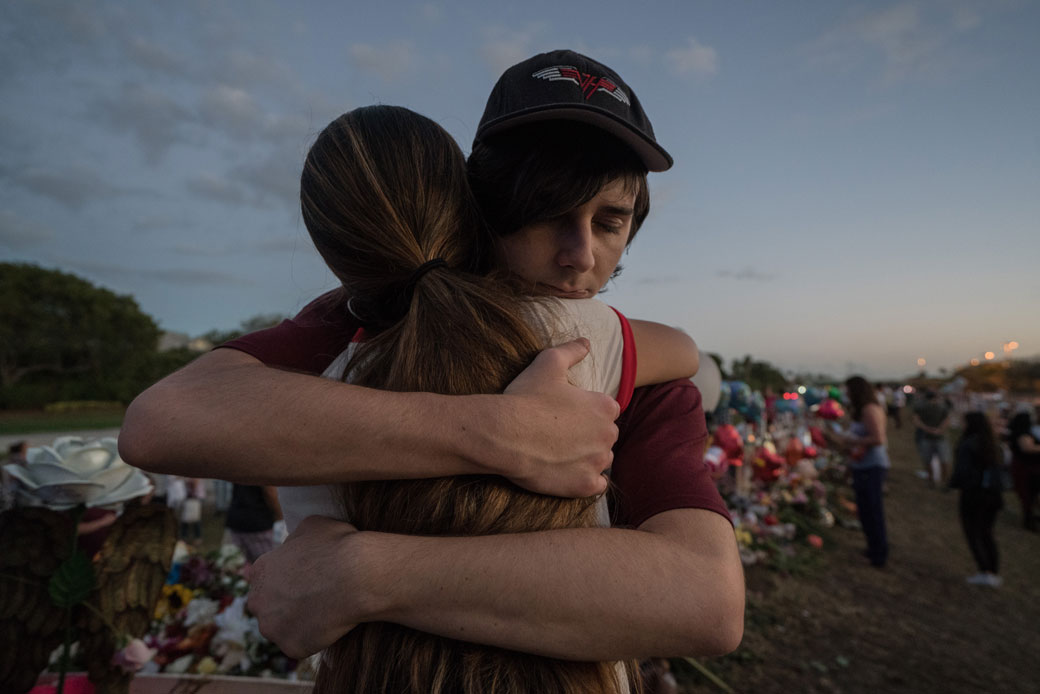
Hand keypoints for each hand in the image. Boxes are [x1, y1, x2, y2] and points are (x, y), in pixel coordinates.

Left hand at [248, 515, 362, 657]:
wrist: (357, 576)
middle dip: (285, 603)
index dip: (286, 579)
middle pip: (268, 606)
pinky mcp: (291, 647)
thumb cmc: (338, 546)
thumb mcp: (313, 526)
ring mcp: (272, 627)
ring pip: (282, 628)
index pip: (265, 578)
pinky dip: (314, 639)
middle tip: (314, 597)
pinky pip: (302, 644)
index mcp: (261, 569)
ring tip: (325, 612)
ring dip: (298, 623)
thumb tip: (298, 544)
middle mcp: (258, 600)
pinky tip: (331, 626)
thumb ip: (297, 540)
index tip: (304, 580)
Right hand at [499, 338, 619, 497]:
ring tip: (561, 453)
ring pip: (601, 460)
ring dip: (588, 458)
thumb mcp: (548, 362)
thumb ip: (572, 350)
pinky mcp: (585, 486)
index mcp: (605, 406)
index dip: (586, 412)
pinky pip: (596, 485)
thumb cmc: (525, 397)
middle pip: (605, 436)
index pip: (607, 410)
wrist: (503, 434)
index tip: (566, 415)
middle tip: (560, 435)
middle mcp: (608, 435)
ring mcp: (597, 462)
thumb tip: (586, 342)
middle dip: (589, 435)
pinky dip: (585, 480)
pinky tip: (566, 472)